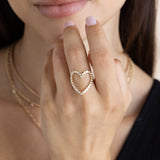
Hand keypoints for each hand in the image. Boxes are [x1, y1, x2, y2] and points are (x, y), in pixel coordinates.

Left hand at [40, 16, 131, 159]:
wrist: (81, 155)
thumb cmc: (102, 126)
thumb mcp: (119, 103)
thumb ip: (117, 76)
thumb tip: (104, 55)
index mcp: (109, 97)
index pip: (101, 55)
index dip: (96, 34)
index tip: (91, 21)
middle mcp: (87, 99)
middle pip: (76, 54)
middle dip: (72, 34)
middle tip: (70, 26)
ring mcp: (64, 103)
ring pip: (58, 61)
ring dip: (59, 46)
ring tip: (62, 40)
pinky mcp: (48, 106)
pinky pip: (47, 73)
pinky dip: (49, 59)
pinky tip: (53, 55)